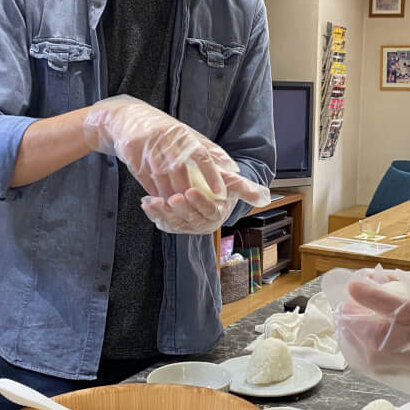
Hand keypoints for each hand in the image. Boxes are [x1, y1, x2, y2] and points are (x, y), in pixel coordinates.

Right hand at [83, 95, 228, 199]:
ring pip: (160, 175)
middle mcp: (166, 136)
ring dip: (168, 192)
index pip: (201, 154)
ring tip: (175, 203)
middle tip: (193, 204)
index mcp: (183, 133)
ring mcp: (147, 143)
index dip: (212, 174)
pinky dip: (152, 188)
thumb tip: (233, 167)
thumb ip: (209, 150)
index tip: (220, 192)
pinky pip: (143, 175)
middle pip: (179, 169)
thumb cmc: (162, 129)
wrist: (126, 116)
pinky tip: (157, 196)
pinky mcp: (130, 150)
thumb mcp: (187, 134)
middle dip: (187, 189)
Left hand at [141, 170, 269, 234]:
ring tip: (153, 200)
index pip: (209, 210)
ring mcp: (186, 226)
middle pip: (190, 218)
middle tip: (173, 196)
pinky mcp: (173, 224)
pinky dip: (154, 214)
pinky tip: (146, 203)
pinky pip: (163, 222)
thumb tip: (263, 197)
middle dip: (181, 208)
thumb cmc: (219, 184)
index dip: (200, 202)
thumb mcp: (232, 182)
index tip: (191, 190)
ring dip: (163, 212)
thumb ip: (246, 188)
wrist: (205, 188)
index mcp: (217, 214)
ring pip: (174, 222)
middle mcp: (202, 224)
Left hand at [325, 268, 409, 409]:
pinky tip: (388, 329)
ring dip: (364, 323)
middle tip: (379, 297)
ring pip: (355, 338)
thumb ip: (378, 297)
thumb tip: (351, 285)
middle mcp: (365, 356)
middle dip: (358, 309)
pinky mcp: (382, 374)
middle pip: (347, 325)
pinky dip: (370, 337)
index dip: (355, 296)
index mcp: (368, 338)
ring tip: (384, 312)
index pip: (344, 311)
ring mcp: (372, 368)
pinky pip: (365, 351)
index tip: (371, 286)